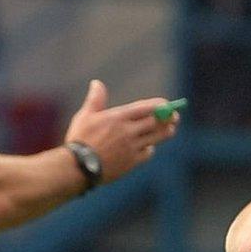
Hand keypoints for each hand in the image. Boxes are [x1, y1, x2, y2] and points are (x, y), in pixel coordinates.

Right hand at [63, 79, 180, 184]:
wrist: (77, 168)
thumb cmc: (79, 140)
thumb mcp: (85, 116)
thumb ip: (95, 99)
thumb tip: (97, 83)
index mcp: (119, 117)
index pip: (147, 108)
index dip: (161, 105)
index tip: (167, 104)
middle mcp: (128, 131)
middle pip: (156, 122)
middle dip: (168, 118)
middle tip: (174, 116)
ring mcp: (131, 148)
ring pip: (155, 138)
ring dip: (164, 133)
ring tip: (170, 130)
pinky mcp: (131, 162)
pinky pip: (147, 153)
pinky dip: (149, 149)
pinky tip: (148, 146)